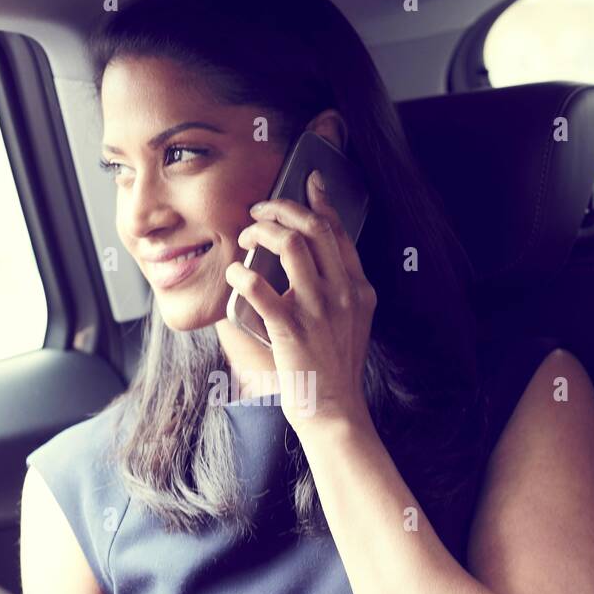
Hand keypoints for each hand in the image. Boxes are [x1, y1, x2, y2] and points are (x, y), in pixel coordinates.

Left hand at [226, 169, 376, 438]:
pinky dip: (241, 274)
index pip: (338, 232)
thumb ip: (339, 289)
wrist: (334, 410)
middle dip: (281, 209)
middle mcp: (342, 293)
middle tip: (258, 211)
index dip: (320, 202)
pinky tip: (234, 273)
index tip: (307, 182)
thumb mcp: (351, 322)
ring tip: (244, 239)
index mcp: (358, 289)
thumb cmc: (335, 368)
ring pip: (289, 246)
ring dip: (259, 233)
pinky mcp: (291, 329)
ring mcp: (317, 310)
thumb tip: (312, 259)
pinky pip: (260, 288)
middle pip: (314, 228)